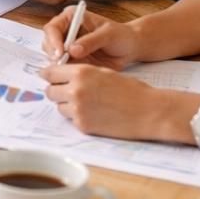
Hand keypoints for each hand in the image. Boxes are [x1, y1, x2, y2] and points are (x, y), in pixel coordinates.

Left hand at [39, 63, 185, 142]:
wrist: (149, 111)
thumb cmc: (131, 89)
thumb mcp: (103, 72)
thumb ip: (81, 74)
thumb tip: (60, 75)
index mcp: (80, 73)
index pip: (49, 72)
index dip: (49, 75)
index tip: (50, 78)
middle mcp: (75, 90)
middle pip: (50, 91)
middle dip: (57, 91)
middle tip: (69, 92)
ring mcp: (78, 110)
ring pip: (59, 106)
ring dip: (67, 105)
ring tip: (87, 103)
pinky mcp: (83, 125)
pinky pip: (71, 119)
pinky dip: (78, 117)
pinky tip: (95, 114)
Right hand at [41, 7, 145, 69]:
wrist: (130, 48)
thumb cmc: (121, 35)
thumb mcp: (108, 35)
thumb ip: (90, 41)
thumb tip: (73, 50)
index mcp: (71, 18)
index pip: (53, 28)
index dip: (53, 40)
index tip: (60, 52)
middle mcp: (66, 32)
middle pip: (48, 42)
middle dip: (53, 53)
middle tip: (62, 63)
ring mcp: (68, 47)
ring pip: (53, 56)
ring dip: (58, 64)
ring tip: (70, 69)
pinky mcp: (72, 61)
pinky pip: (63, 68)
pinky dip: (65, 72)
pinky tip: (74, 75)